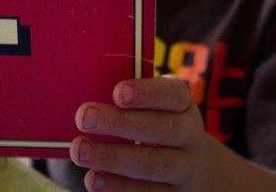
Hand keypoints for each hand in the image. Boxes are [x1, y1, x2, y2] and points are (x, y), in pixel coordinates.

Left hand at [69, 76, 209, 190]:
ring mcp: (184, 169)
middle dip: (120, 123)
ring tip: (80, 150)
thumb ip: (128, 102)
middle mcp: (189, 136)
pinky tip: (93, 179)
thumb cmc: (158, 127)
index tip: (118, 92)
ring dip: (113, 158)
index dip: (146, 93)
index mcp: (182, 105)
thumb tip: (89, 101)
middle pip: (160, 128)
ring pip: (153, 164)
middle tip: (84, 117)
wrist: (195, 171)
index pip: (171, 94)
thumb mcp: (156, 109)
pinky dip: (119, 187)